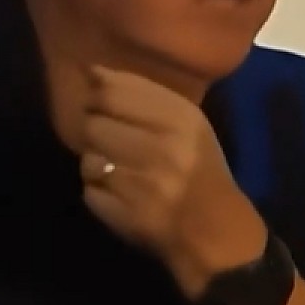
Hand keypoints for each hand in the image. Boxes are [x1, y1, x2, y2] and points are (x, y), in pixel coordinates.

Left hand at [78, 66, 266, 289]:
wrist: (215, 232)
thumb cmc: (201, 171)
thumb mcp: (190, 126)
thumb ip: (146, 97)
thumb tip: (93, 72)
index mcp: (184, 120)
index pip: (117, 92)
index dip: (99, 95)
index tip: (102, 102)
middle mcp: (164, 149)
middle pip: (95, 124)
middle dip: (96, 131)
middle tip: (112, 141)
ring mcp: (144, 184)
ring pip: (89, 159)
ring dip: (97, 164)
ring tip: (119, 171)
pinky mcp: (126, 215)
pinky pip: (90, 192)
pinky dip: (100, 193)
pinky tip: (122, 196)